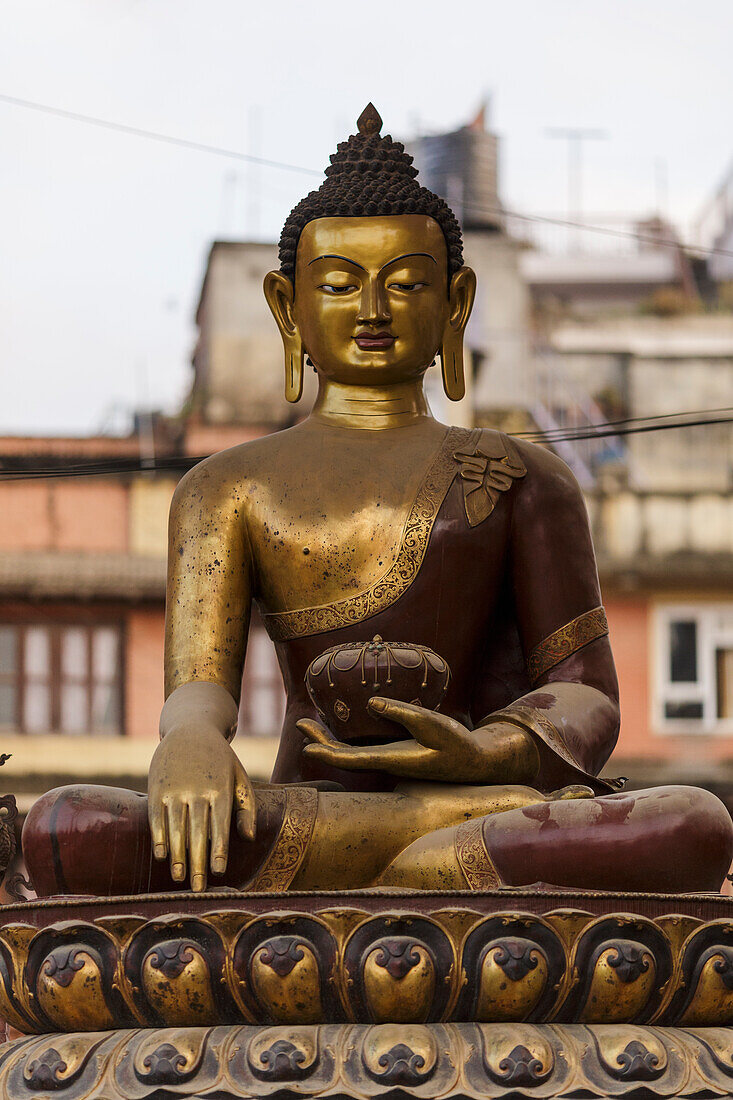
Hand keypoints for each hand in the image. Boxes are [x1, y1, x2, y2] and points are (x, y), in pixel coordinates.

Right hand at [148, 726, 254, 891]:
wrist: (190, 728)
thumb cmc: (220, 759)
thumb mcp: (239, 776)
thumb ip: (247, 807)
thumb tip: (249, 838)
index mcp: (221, 788)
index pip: (220, 825)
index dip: (219, 850)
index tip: (219, 872)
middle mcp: (198, 790)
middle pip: (197, 833)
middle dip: (197, 863)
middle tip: (198, 889)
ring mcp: (175, 789)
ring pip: (176, 828)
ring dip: (177, 856)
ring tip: (180, 878)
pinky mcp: (157, 788)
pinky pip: (157, 817)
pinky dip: (159, 837)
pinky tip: (162, 856)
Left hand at [297, 698, 538, 783]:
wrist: (474, 762)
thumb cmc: (456, 744)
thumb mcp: (433, 724)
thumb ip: (402, 713)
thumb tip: (371, 702)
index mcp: (392, 760)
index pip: (350, 760)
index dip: (326, 754)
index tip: (305, 747)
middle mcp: (385, 762)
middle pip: (343, 757)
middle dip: (320, 742)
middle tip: (299, 724)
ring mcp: (388, 758)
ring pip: (350, 752)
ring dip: (329, 739)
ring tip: (310, 722)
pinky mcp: (394, 753)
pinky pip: (362, 746)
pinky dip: (345, 737)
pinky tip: (339, 725)